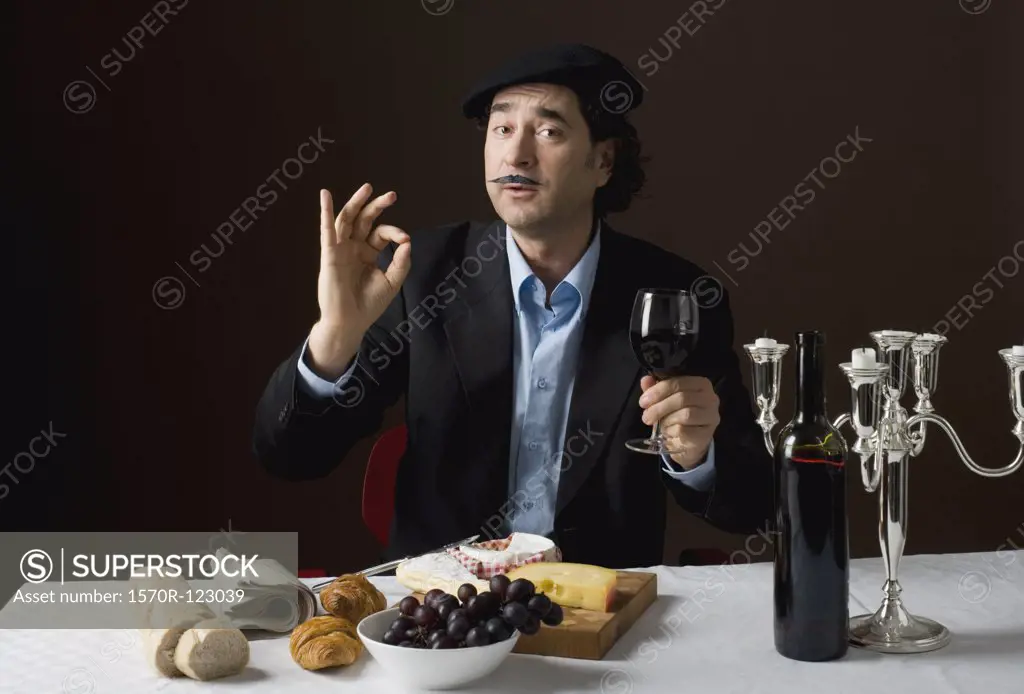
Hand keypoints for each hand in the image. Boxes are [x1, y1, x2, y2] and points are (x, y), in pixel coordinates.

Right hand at [307, 184, 411, 377]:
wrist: (350, 322)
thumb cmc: (368, 305)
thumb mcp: (392, 282)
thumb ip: (401, 262)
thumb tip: (407, 241)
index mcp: (367, 254)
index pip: (380, 234)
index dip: (394, 233)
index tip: (404, 240)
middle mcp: (353, 248)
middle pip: (364, 220)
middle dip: (377, 206)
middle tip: (392, 195)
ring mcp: (341, 250)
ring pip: (347, 220)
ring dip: (356, 202)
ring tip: (368, 188)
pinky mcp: (330, 255)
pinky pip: (327, 230)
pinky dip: (325, 212)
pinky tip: (325, 195)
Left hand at [639, 375, 720, 468]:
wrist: (688, 441)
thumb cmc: (678, 416)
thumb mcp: (664, 400)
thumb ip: (655, 389)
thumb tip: (645, 380)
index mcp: (701, 384)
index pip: (678, 382)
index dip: (658, 391)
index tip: (644, 401)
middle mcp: (710, 398)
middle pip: (682, 398)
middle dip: (659, 407)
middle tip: (646, 416)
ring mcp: (711, 417)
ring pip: (685, 414)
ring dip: (666, 420)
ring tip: (659, 425)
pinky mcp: (706, 434)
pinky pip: (684, 430)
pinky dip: (671, 431)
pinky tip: (669, 432)